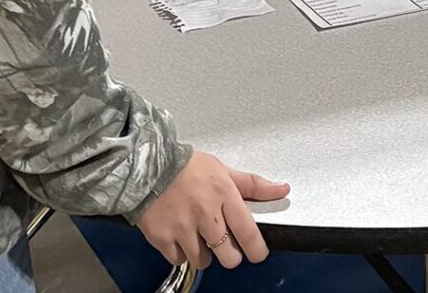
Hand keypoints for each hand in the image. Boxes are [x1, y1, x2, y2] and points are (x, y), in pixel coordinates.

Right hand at [136, 150, 288, 270]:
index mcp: (223, 195)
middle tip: (226, 245)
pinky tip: (182, 237)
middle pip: (228, 255)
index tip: (258, 253)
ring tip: (200, 236)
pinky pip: (179, 259)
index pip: (248, 232)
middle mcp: (205, 214)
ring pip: (203, 260)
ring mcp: (182, 228)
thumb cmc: (185, 167)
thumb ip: (253, 185)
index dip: (257, 249)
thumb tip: (280, 190)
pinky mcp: (162, 237)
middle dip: (230, 255)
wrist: (147, 166)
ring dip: (205, 254)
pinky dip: (182, 253)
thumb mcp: (223, 169)